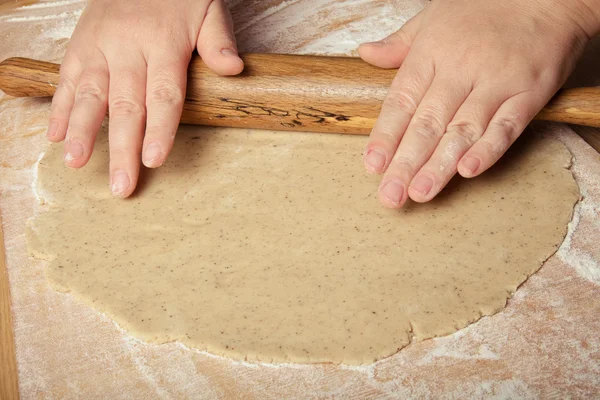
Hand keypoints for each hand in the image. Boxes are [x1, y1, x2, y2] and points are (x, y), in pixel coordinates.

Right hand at [47, 0, 243, 196]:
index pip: (163, 94)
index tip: (154, 160)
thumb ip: (218, 39)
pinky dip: (59, 107)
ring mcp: (99, 48)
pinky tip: (55, 136)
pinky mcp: (80, 46)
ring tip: (75, 163)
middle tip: (120, 184)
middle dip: (121, 148)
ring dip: (80, 131)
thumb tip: (233, 68)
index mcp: (163, 43)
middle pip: (125, 105)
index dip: (159, 129)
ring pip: (88, 94)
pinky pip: (66, 78)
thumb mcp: (209, 8)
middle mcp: (127, 48)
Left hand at [358, 0, 599, 207]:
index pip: (401, 100)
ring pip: (463, 130)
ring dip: (439, 166)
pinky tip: (468, 171)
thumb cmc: (484, 8)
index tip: (372, 164)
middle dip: (406, 163)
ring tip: (419, 193)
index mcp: (432, 52)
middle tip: (390, 195)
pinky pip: (507, 125)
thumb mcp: (434, 17)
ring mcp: (496, 82)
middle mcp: (461, 70)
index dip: (386, 135)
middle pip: (428, 123)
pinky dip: (489, 149)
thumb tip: (366, 54)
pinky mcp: (529, 93)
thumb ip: (400, 44)